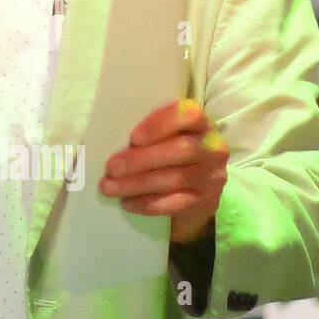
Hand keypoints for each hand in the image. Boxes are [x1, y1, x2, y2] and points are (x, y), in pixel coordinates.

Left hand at [99, 98, 228, 243]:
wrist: (194, 190)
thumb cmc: (167, 152)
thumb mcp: (163, 136)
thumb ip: (145, 133)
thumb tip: (105, 137)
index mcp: (200, 123)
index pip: (189, 115)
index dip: (161, 125)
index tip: (133, 137)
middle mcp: (213, 147)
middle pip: (181, 150)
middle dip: (141, 159)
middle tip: (111, 167)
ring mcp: (213, 176)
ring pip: (175, 179)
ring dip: (137, 184)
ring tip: (109, 187)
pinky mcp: (206, 201)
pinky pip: (176, 203)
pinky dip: (148, 203)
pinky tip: (127, 203)